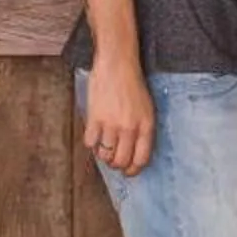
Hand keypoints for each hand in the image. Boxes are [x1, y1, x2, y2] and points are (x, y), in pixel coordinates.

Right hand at [84, 57, 155, 176]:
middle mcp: (130, 128)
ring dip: (103, 155)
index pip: (141, 159)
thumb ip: (142, 130)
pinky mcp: (95, 118)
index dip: (134, 170)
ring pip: (105, 155)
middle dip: (117, 165)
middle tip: (114, 161)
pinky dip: (91, 143)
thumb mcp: (146, 109)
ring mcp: (112, 124)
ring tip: (104, 148)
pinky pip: (90, 143)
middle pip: (122, 161)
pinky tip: (94, 135)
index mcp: (146, 126)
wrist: (117, 65)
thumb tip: (133, 151)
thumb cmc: (132, 85)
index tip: (129, 171)